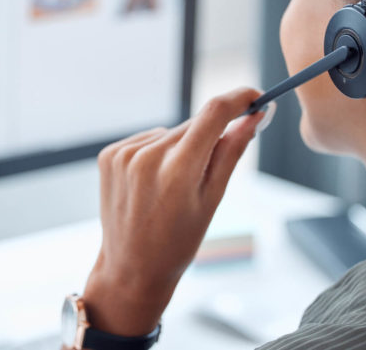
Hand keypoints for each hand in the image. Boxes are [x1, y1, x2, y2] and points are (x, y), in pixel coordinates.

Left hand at [82, 87, 268, 336]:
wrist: (131, 268)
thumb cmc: (178, 241)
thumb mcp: (213, 199)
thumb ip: (232, 152)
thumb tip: (253, 117)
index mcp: (177, 171)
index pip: (214, 114)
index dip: (239, 99)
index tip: (255, 97)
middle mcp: (147, 157)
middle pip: (193, 125)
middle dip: (210, 137)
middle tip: (207, 172)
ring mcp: (123, 155)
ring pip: (171, 133)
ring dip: (181, 148)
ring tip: (173, 187)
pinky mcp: (109, 155)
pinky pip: (147, 140)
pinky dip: (157, 153)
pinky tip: (153, 182)